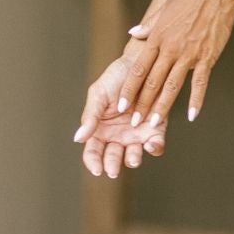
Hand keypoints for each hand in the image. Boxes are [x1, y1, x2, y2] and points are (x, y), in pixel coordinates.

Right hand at [72, 51, 167, 178]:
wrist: (142, 63)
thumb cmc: (116, 78)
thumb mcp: (98, 94)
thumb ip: (90, 116)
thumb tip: (78, 138)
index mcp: (100, 129)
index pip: (93, 151)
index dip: (93, 162)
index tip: (96, 169)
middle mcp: (117, 136)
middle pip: (112, 157)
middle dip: (112, 165)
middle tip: (113, 170)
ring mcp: (136, 134)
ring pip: (133, 155)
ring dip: (132, 160)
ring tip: (132, 159)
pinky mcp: (155, 130)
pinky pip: (155, 145)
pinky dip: (154, 148)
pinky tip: (150, 145)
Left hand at [113, 0, 233, 131]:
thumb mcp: (165, 9)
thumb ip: (149, 25)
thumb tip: (133, 33)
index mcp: (157, 37)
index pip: (138, 69)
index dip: (129, 89)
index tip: (121, 105)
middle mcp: (170, 48)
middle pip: (152, 82)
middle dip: (141, 104)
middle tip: (134, 123)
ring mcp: (189, 54)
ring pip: (172, 86)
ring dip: (162, 107)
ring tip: (154, 123)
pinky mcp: (207, 57)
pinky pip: (200, 83)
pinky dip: (196, 100)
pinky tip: (192, 115)